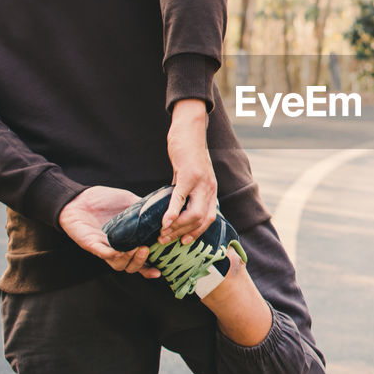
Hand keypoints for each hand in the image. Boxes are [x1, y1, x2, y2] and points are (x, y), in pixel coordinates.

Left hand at [59, 186, 160, 277]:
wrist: (79, 197)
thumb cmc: (102, 200)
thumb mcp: (128, 201)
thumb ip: (144, 208)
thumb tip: (163, 209)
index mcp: (126, 241)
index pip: (138, 260)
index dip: (148, 268)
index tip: (159, 270)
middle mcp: (115, 248)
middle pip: (129, 267)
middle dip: (140, 263)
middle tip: (147, 250)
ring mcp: (103, 247)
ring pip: (118, 264)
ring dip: (129, 260)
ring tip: (137, 249)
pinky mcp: (91, 244)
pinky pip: (103, 253)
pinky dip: (113, 254)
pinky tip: (120, 250)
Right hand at [160, 98, 217, 244]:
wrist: (189, 131)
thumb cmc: (187, 155)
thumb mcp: (190, 177)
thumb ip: (185, 193)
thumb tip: (174, 208)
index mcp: (211, 191)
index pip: (209, 220)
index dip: (197, 233)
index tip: (184, 242)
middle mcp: (210, 189)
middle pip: (202, 220)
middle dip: (184, 234)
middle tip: (166, 240)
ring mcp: (201, 182)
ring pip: (193, 213)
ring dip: (177, 227)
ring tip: (162, 233)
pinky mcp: (188, 175)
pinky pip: (180, 197)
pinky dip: (172, 212)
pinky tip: (164, 221)